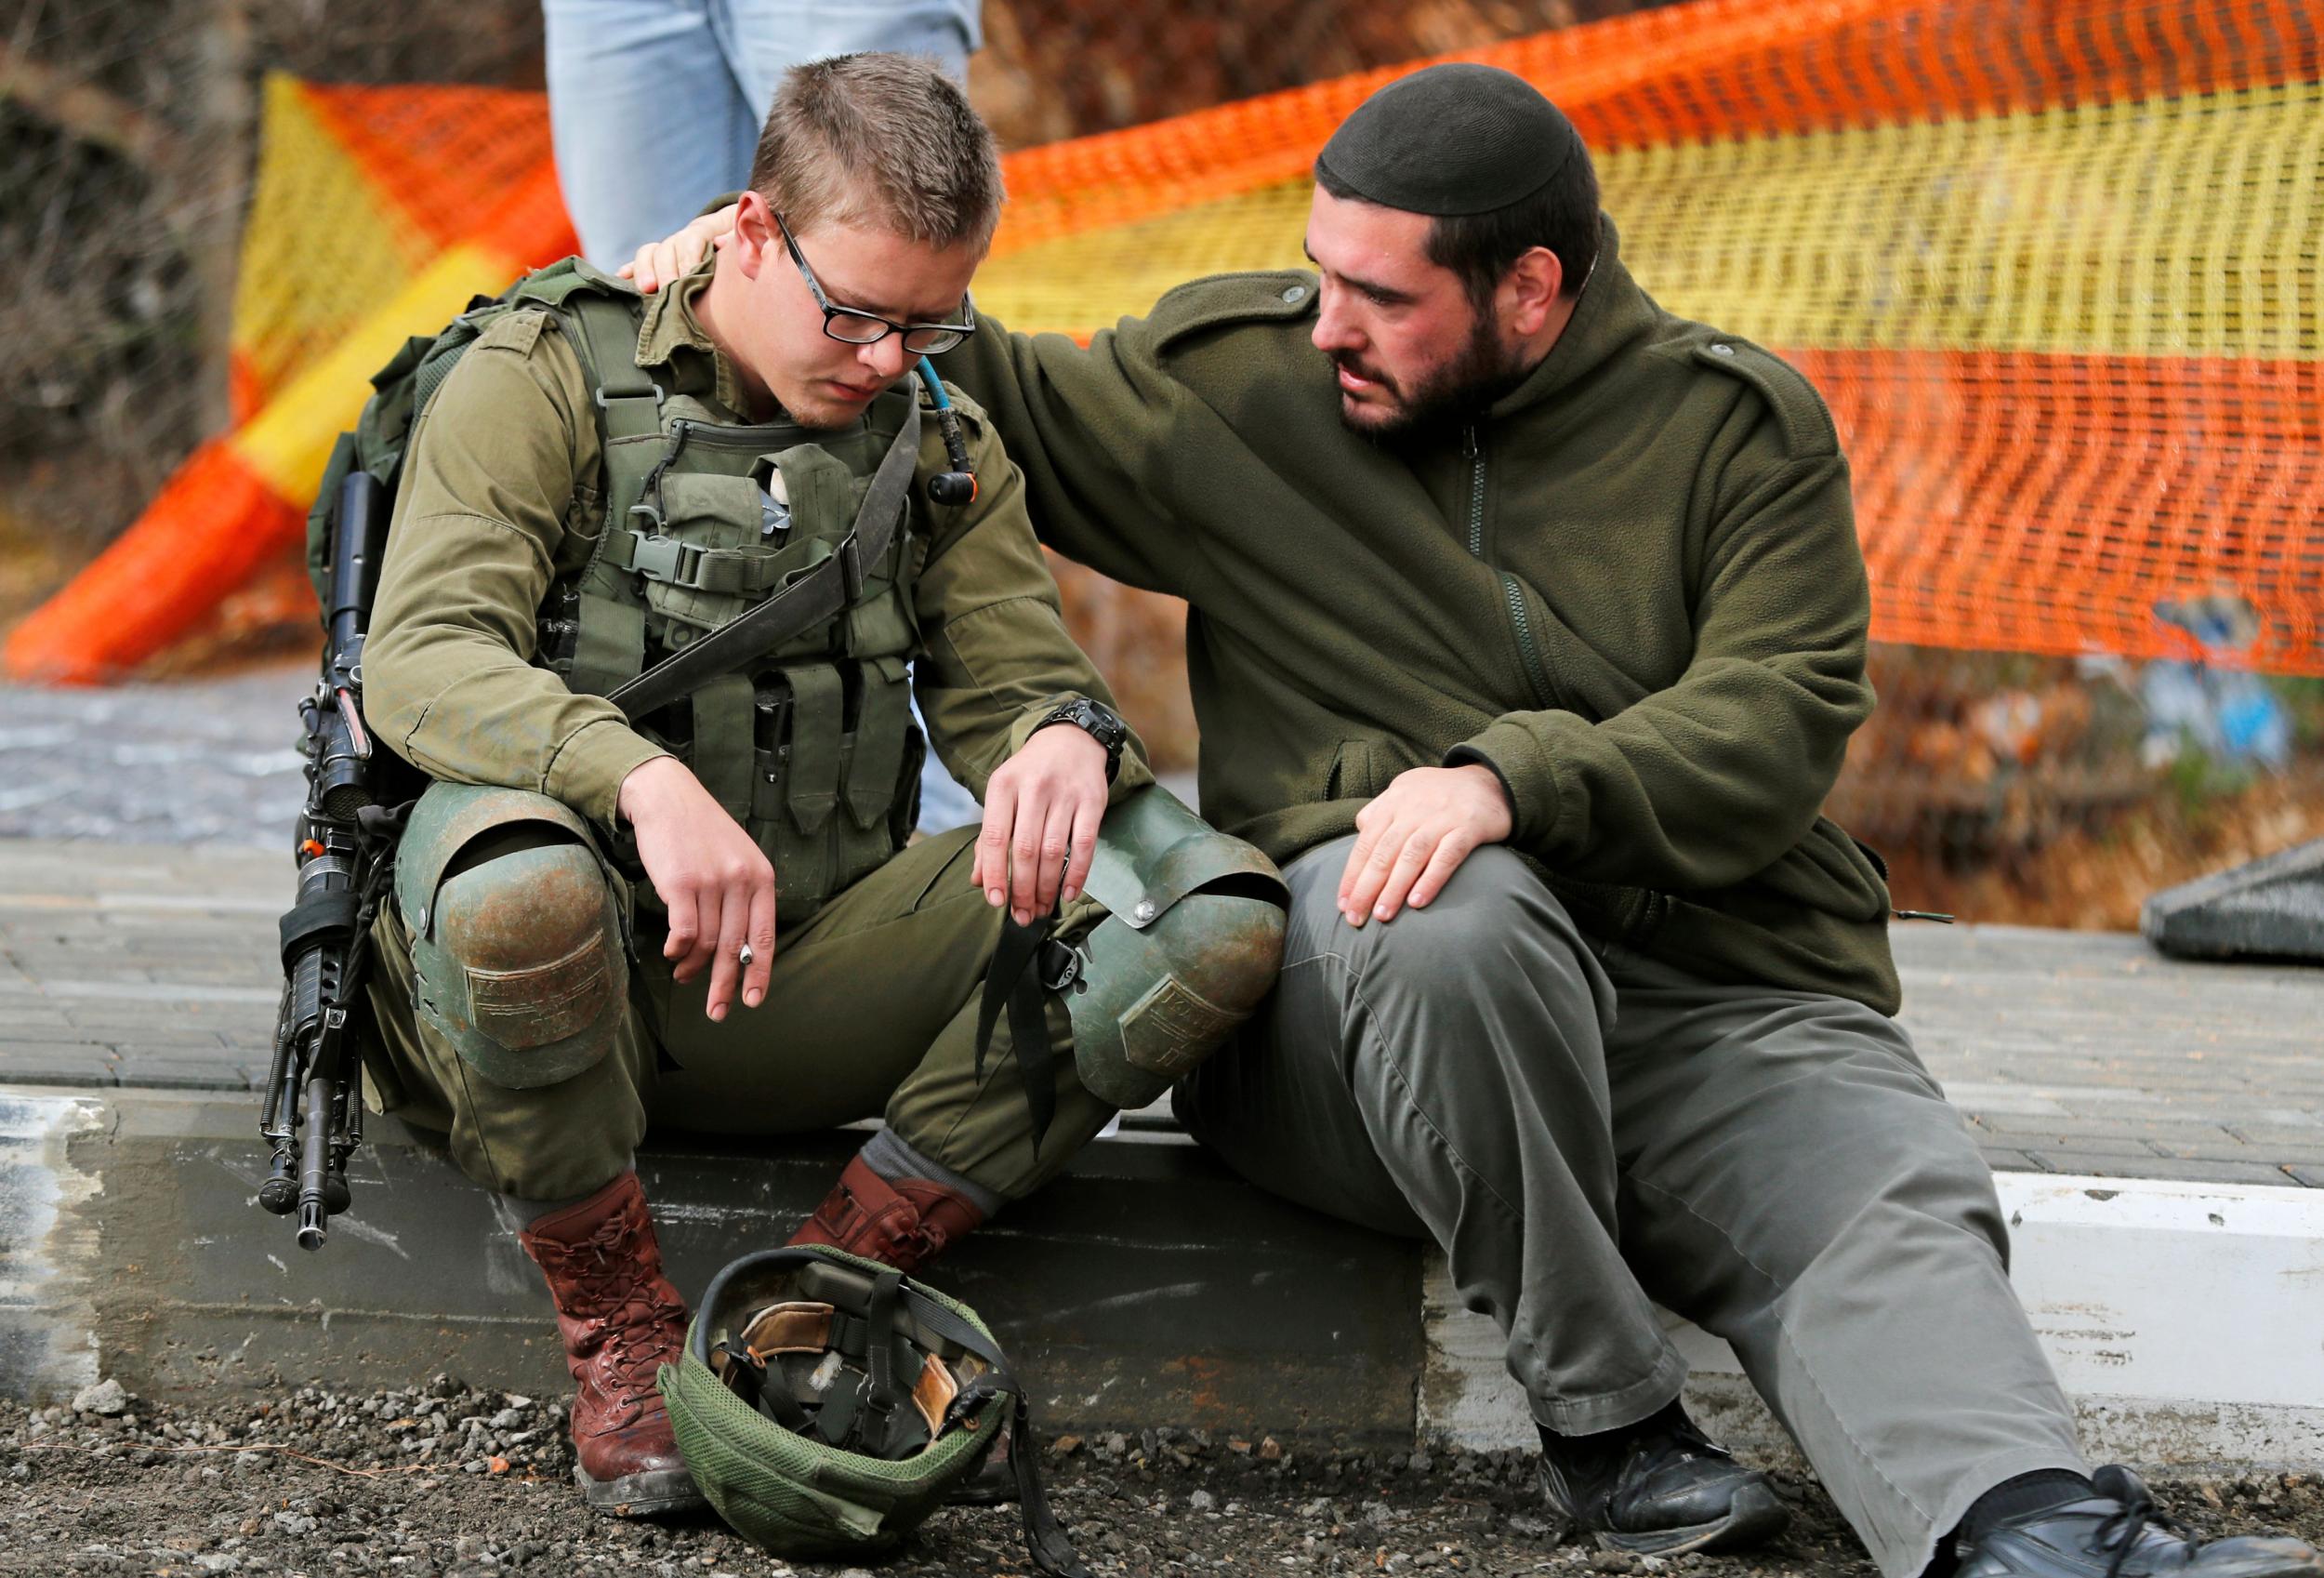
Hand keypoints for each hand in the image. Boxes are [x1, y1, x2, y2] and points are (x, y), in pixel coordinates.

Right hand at [617, 756, 773, 1020]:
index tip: (753, 1001)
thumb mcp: (737, 858)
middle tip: (717, 1011)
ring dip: (693, 966)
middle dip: (726, 985)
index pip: (765, 936)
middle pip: (735, 947)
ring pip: (706, 943)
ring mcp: (711, 881)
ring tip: (684, 975)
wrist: (668, 796)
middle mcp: (741, 880)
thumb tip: (737, 951)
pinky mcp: (681, 882)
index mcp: (761, 877)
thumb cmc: (701, 833)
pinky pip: (683, 932)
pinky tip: (671, 955)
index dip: (760, 973)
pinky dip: (677, 950)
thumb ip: (742, 898)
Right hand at [619, 205, 737, 293]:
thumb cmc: (748, 238)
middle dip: (667, 269)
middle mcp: (684, 237)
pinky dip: (631, 269)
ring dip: (645, 269)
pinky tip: (621, 277)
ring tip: (647, 288)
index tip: (690, 275)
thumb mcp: (750, 234)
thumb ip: (739, 238)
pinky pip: (641, 262)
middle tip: (669, 289)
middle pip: (668, 247)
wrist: (739, 230)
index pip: (693, 238)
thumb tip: (720, 244)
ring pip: (651, 252)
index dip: (690, 256)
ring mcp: (671, 248)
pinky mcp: (662, 261)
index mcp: (706, 229)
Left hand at [973, 724, 1108, 924]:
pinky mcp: (1092, 801)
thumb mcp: (1003, 795)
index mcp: (1003, 785)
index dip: (995, 873)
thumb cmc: (1030, 774)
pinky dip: (1077, 874)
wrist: (1071, 740)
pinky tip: (1068, 893)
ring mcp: (1065, 793)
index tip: (996, 901)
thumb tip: (979, 880)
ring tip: (1041, 908)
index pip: (995, 837)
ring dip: (1047, 887)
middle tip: (1023, 914)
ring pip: (1054, 851)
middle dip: (1023, 889)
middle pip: (1026, 849)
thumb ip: (989, 838)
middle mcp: (1034, 787)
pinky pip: (1085, 845)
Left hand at [1337, 764, 1513, 926]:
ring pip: (1412, 855)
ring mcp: (1442, 817)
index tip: (1343, 903)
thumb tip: (1360, 829)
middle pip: (1385, 852)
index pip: (1367, 842)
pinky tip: (1418, 902)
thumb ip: (1382, 809)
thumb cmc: (1441, 793)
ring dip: (1394, 887)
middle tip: (1356, 917)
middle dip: (1367, 887)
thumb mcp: (1407, 790)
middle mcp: (1414, 808)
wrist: (1491, 781)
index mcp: (1395, 801)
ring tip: (1382, 915)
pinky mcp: (1469, 827)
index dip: (1352, 874)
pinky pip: (1448, 856)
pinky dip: (1431, 879)